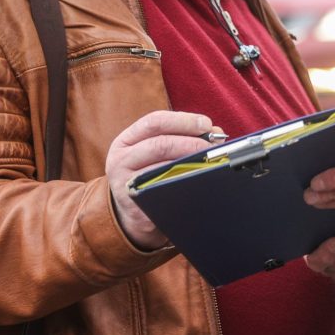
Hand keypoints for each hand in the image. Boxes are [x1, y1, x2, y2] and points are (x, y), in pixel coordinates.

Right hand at [106, 110, 218, 250]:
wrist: (132, 213)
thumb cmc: (149, 174)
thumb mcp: (155, 151)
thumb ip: (180, 136)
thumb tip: (214, 132)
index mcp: (125, 141)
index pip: (154, 122)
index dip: (184, 121)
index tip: (206, 124)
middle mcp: (120, 160)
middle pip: (161, 145)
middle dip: (192, 143)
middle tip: (213, 147)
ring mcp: (124, 185)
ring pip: (164, 169)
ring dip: (192, 164)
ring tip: (211, 162)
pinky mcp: (136, 207)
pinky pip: (165, 193)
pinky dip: (185, 184)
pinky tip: (200, 181)